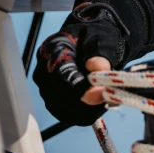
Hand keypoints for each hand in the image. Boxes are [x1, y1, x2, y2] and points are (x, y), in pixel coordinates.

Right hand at [32, 2, 128, 125]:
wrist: (93, 42)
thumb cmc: (95, 37)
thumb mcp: (101, 38)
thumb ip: (100, 52)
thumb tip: (98, 68)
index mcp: (51, 51)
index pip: (61, 76)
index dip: (81, 88)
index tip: (101, 92)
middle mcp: (43, 72)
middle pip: (61, 98)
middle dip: (88, 99)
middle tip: (110, 95)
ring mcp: (47, 89)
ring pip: (66, 111)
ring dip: (89, 108)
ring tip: (108, 95)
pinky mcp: (54, 102)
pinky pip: (70, 115)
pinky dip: (87, 112)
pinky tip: (101, 102)